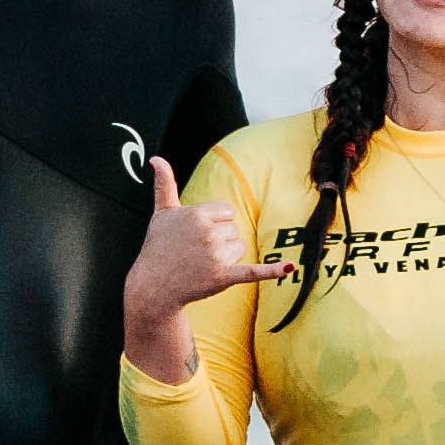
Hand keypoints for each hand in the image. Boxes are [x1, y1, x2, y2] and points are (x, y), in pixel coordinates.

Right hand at [122, 155, 283, 381]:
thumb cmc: (158, 247)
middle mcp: (208, 233)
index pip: (226, 211)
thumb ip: (164, 184)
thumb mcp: (161, 214)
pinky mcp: (224, 277)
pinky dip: (273, 271)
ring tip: (202, 264)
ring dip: (226, 255)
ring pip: (240, 247)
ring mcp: (216, 256)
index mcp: (197, 214)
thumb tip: (155, 157)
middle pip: (233, 229)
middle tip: (195, 252)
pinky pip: (254, 271)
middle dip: (219, 239)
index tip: (195, 234)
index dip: (214, 222)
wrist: (153, 287)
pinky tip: (291, 268)